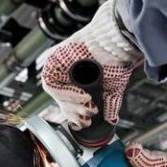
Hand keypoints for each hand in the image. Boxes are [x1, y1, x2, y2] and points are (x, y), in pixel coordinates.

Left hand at [40, 0, 142, 129]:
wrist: (115, 44)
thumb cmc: (115, 60)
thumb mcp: (113, 88)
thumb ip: (110, 104)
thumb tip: (112, 120)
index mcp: (77, 80)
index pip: (69, 103)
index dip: (76, 116)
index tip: (86, 122)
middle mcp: (66, 74)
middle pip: (61, 101)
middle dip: (75, 112)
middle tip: (88, 116)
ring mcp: (58, 67)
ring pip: (56, 95)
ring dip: (71, 104)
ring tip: (87, 105)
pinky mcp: (52, 61)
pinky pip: (52, 84)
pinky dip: (66, 94)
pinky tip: (82, 96)